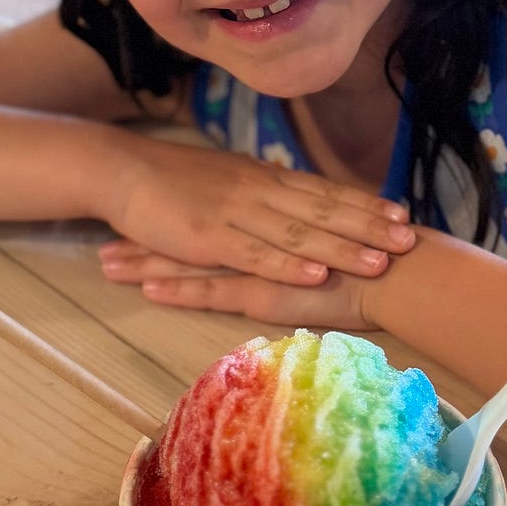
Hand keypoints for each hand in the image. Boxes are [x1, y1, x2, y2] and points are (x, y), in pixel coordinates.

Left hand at [99, 243, 372, 329]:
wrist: (399, 272)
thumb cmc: (373, 260)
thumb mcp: (331, 242)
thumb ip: (305, 238)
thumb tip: (292, 237)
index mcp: (270, 225)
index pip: (213, 219)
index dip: (176, 217)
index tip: (142, 215)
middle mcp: (256, 236)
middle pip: (190, 234)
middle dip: (147, 237)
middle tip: (106, 236)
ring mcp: (258, 263)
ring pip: (192, 260)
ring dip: (148, 262)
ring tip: (106, 262)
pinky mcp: (264, 290)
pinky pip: (212, 290)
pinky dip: (179, 290)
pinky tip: (147, 289)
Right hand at [106, 133, 414, 285]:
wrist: (123, 171)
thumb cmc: (173, 179)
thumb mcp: (228, 179)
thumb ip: (263, 191)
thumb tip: (294, 202)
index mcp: (264, 178)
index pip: (324, 190)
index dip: (364, 204)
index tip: (402, 214)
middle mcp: (259, 191)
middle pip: (323, 209)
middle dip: (369, 226)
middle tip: (409, 240)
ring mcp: (236, 213)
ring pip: (299, 232)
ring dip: (342, 246)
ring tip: (380, 261)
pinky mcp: (211, 237)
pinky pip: (257, 253)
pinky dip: (289, 263)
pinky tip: (317, 274)